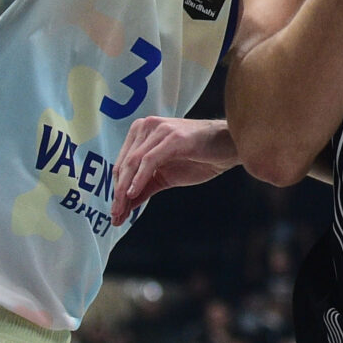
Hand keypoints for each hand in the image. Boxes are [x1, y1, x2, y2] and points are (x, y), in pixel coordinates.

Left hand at [110, 117, 237, 225]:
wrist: (228, 148)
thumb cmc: (200, 158)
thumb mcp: (166, 176)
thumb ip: (145, 187)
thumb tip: (124, 207)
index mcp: (143, 132)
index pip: (122, 164)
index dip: (116, 189)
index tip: (114, 212)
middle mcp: (148, 126)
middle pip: (124, 164)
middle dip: (117, 193)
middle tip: (115, 216)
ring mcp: (160, 130)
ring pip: (133, 162)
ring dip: (124, 190)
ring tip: (121, 210)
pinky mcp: (172, 137)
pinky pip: (149, 160)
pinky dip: (139, 178)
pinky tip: (133, 194)